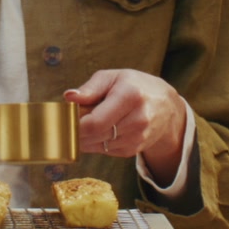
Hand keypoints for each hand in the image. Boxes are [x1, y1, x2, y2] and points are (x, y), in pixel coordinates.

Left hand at [66, 69, 187, 180]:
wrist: (165, 106)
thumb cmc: (134, 86)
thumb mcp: (113, 77)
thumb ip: (90, 88)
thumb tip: (69, 97)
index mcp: (131, 96)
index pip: (95, 122)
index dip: (74, 124)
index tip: (63, 119)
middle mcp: (138, 119)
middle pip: (95, 135)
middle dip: (75, 131)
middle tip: (66, 122)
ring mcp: (138, 137)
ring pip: (98, 146)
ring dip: (84, 138)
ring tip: (83, 123)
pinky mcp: (134, 149)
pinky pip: (105, 151)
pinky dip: (95, 143)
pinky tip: (96, 131)